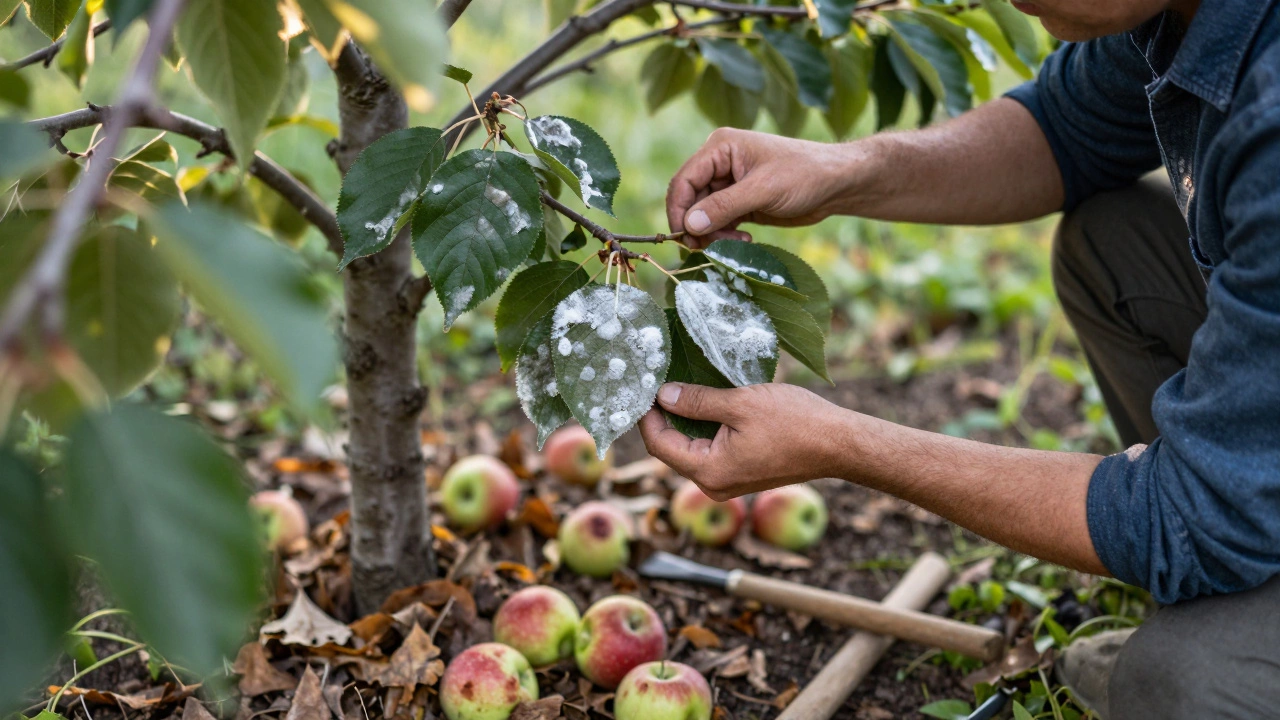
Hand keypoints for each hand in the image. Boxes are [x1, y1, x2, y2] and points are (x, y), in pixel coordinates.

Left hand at [638, 382, 848, 499]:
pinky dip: (702, 428)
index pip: (659, 445)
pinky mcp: (742, 474)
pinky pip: (710, 451)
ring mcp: (728, 482)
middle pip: (672, 449)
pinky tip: (702, 402)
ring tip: (676, 387)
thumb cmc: (794, 422)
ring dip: (683, 421)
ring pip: (691, 449)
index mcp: (709, 472)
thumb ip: (697, 401)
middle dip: (662, 417)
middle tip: (654, 382)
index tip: (640, 388)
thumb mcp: (740, 403)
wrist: (838, 444)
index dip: (646, 416)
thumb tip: (663, 396)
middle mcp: (714, 485)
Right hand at [666, 128, 854, 247]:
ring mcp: (729, 184)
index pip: (684, 180)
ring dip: (714, 234)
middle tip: (711, 248)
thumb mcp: (763, 190)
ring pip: (703, 215)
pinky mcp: (740, 202)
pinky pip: (719, 222)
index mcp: (720, 148)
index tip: (684, 238)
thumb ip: (724, 206)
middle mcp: (720, 163)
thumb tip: (690, 224)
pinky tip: (744, 241)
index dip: (679, 210)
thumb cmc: (804, 175)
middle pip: (691, 200)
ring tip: (737, 244)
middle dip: (698, 226)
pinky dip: (725, 236)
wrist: (837, 184)